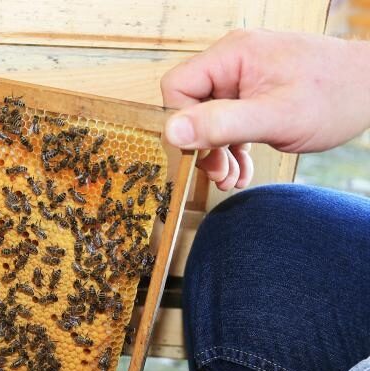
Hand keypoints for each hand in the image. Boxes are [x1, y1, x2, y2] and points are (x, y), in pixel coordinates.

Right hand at [161, 29, 369, 189]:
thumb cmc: (335, 96)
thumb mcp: (275, 117)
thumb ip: (221, 124)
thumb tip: (173, 132)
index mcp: (232, 56)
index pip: (178, 87)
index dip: (182, 123)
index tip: (199, 152)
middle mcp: (233, 61)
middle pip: (192, 105)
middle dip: (203, 145)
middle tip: (219, 173)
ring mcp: (244, 77)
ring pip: (210, 118)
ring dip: (218, 152)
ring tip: (232, 177)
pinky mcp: (255, 92)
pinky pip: (230, 122)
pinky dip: (233, 148)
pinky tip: (242, 170)